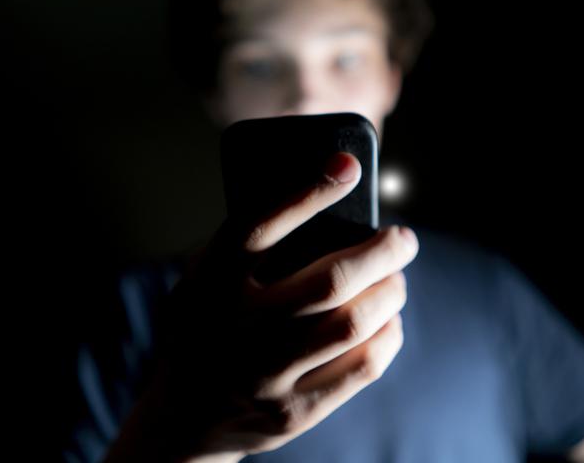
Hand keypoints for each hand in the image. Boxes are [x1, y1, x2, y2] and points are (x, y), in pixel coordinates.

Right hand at [106, 152, 418, 461]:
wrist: (180, 416)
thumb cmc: (204, 329)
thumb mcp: (202, 281)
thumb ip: (243, 248)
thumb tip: (320, 203)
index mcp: (209, 283)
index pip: (261, 226)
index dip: (309, 193)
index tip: (348, 167)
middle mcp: (235, 327)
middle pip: (329, 279)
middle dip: (383, 251)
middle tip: (403, 239)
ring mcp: (263, 375)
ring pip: (353, 323)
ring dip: (390, 293)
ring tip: (396, 280)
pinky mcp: (290, 412)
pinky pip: (360, 368)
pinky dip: (387, 337)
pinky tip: (389, 323)